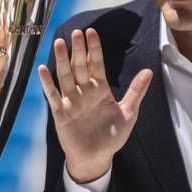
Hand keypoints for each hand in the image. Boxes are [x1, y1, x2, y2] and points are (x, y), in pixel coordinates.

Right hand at [39, 28, 152, 182]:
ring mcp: (71, 101)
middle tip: (76, 32)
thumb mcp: (128, 113)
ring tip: (58, 43)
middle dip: (78, 50)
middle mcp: (84, 91)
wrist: (96, 158)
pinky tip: (43, 69)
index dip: (94, 49)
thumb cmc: (112, 136)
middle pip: (80, 66)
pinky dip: (47, 83)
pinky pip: (53, 96)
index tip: (92, 32)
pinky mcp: (61, 113)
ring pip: (65, 76)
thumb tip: (149, 71)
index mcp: (100, 89)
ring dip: (61, 60)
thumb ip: (136, 91)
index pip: (96, 64)